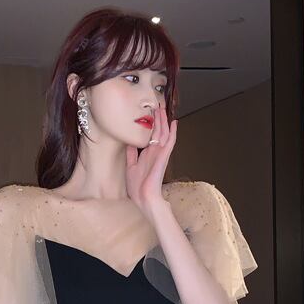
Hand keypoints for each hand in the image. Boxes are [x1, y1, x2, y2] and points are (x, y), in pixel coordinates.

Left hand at [125, 105, 177, 219]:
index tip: (149, 114)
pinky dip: (172, 132)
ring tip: (163, 109)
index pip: (151, 136)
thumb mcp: (130, 166)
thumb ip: (131, 154)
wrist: (143, 198)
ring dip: (164, 121)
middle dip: (158, 119)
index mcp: (147, 154)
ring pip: (164, 133)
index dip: (151, 125)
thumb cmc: (137, 187)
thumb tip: (129, 142)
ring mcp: (160, 154)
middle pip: (158, 132)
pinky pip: (170, 142)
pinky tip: (174, 123)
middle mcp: (155, 152)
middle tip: (158, 106)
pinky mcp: (164, 157)